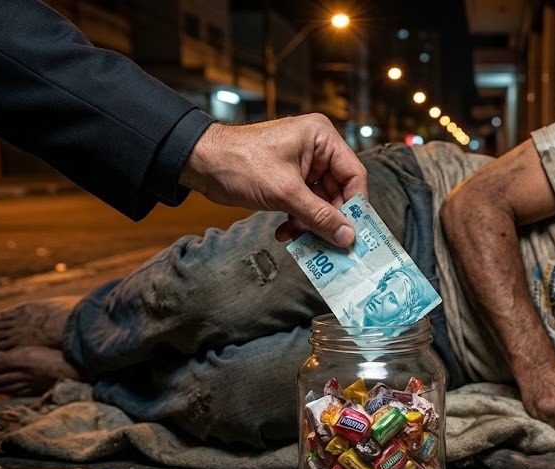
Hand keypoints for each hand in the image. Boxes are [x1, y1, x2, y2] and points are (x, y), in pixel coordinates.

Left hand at [180, 114, 367, 246]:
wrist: (199, 163)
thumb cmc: (240, 164)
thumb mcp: (285, 192)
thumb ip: (320, 216)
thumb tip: (348, 237)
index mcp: (321, 138)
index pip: (354, 175)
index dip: (355, 205)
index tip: (352, 232)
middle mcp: (316, 149)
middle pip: (338, 192)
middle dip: (328, 218)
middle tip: (325, 243)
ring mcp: (302, 164)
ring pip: (321, 202)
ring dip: (310, 223)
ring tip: (296, 237)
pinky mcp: (289, 179)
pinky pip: (304, 204)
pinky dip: (298, 220)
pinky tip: (284, 232)